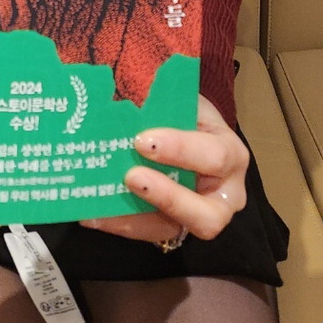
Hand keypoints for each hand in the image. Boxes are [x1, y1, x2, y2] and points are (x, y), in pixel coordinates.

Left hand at [81, 95, 247, 244]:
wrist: (189, 131)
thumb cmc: (188, 113)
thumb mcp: (186, 101)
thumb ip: (165, 100)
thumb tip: (129, 89)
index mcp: (230, 154)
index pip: (214, 156)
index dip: (180, 150)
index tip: (142, 140)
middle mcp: (225, 195)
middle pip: (207, 215)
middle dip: (167, 197)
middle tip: (130, 176)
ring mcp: (200, 217)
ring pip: (174, 230)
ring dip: (135, 218)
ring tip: (100, 205)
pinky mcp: (174, 229)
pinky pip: (149, 234)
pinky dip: (119, 224)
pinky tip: (92, 214)